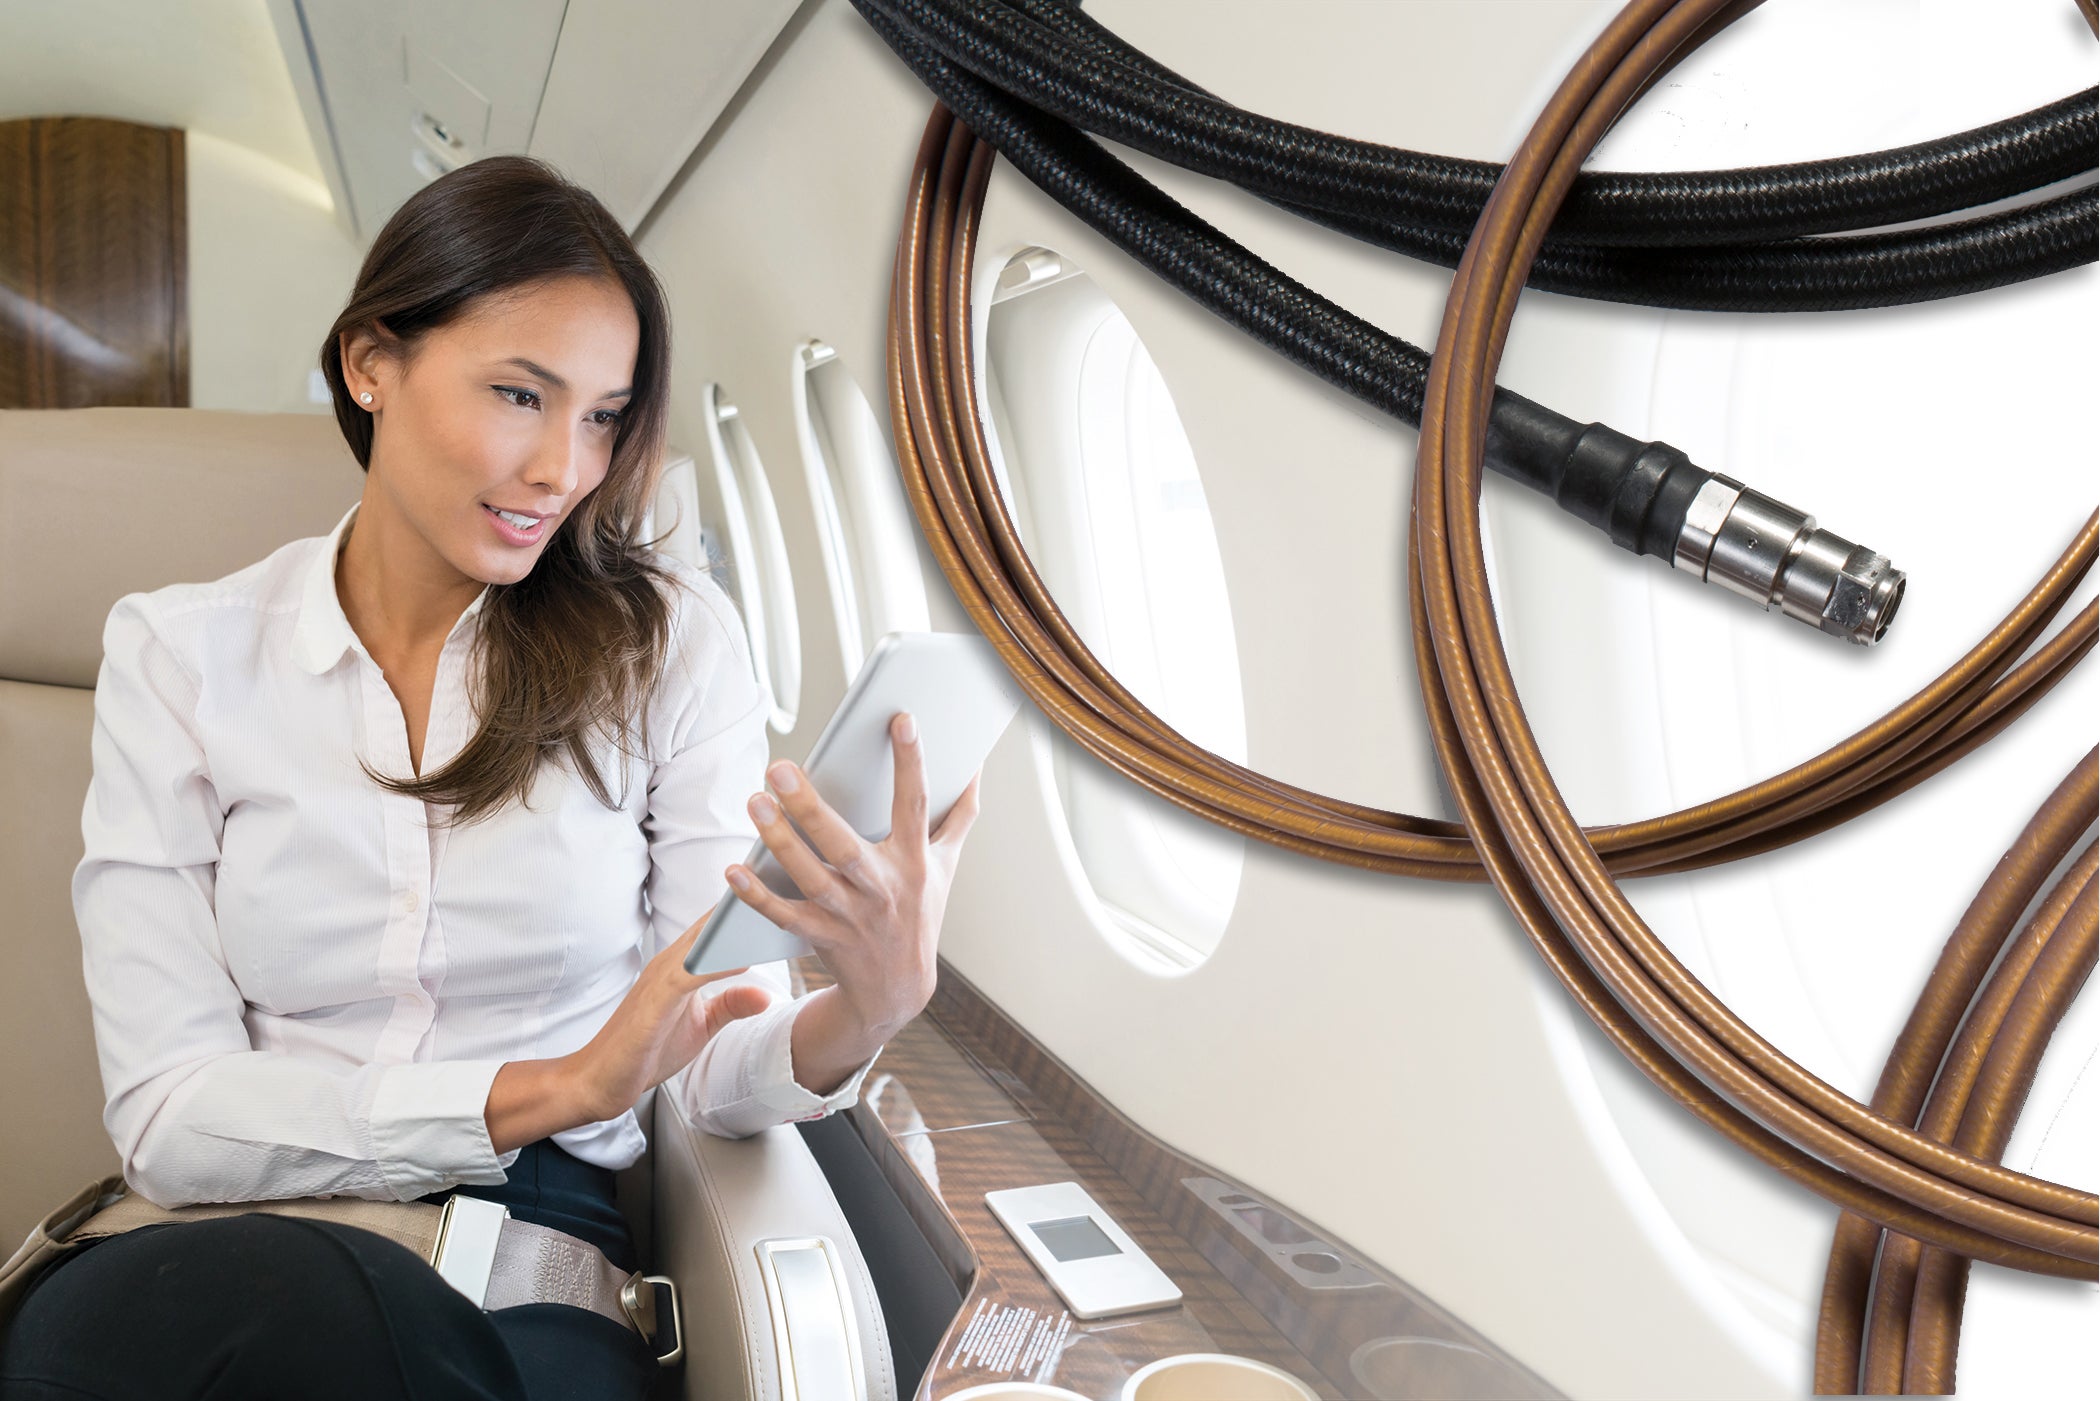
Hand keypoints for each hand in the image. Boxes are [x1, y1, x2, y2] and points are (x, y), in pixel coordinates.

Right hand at [565, 909, 776, 1122]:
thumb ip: (730, 1005)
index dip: (744, 911)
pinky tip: (742, 961)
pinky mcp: (654, 1002)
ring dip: (734, 930)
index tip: (779, 892)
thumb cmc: (648, 1049)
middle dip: (744, 908)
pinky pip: (688, 976)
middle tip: (782, 886)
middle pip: (710, 926)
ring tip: (770, 914)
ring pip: (701, 943)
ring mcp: (659, 979)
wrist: (601, 1079)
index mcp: (680, 964)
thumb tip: (765, 994)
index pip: (715, 929)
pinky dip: (715, 965)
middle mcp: (669, 963)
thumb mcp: (701, 1026)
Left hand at [726, 710, 983, 1060]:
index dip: (911, 763)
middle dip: (811, 808)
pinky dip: (757, 897)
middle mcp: (883, 888)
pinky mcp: (822, 938)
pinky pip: (785, 917)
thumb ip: (961, 816)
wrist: (899, 990)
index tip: (900, 719)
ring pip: (810, 878)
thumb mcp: (945, 866)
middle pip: (845, 846)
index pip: (915, 805)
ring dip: (779, 841)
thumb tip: (977, 770)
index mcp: (914, 861)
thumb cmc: (920, 912)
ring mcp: (850, 916)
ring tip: (755, 802)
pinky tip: (733, 871)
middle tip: (780, 769)